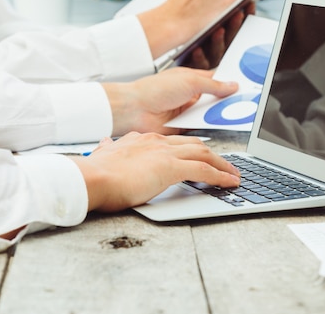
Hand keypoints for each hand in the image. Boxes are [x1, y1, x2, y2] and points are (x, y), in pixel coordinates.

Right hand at [70, 133, 240, 211]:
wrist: (90, 178)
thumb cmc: (94, 173)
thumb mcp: (102, 155)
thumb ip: (108, 149)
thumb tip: (105, 144)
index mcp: (143, 140)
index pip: (175, 142)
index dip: (191, 149)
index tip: (201, 156)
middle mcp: (157, 142)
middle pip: (195, 145)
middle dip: (213, 155)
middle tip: (226, 165)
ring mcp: (165, 153)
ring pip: (204, 154)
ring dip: (222, 165)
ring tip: (234, 175)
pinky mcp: (171, 168)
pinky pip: (204, 171)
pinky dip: (220, 176)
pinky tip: (230, 182)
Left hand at [102, 67, 238, 135]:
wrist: (134, 110)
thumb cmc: (154, 90)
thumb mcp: (190, 81)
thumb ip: (213, 86)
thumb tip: (232, 86)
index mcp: (192, 80)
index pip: (217, 80)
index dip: (231, 83)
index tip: (247, 86)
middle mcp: (191, 95)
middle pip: (216, 99)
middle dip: (229, 101)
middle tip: (246, 104)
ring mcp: (188, 112)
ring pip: (211, 114)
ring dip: (220, 115)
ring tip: (238, 115)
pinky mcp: (184, 127)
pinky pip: (202, 128)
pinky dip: (210, 127)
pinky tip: (221, 127)